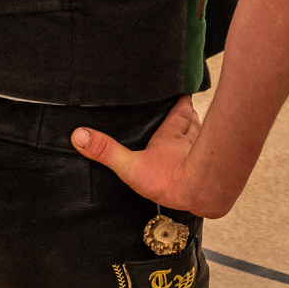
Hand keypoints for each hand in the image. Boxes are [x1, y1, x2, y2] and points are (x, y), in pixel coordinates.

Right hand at [73, 95, 237, 217]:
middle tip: (187, 107)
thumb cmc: (168, 180)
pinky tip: (200, 159)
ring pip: (202, 136)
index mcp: (170, 134)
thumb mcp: (130, 166)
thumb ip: (106, 151)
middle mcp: (188, 140)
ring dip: (199, 131)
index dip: (181, 101)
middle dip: (190, 113)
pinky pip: (207, 157)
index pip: (179, 110)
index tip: (182, 91)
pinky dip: (205, 154)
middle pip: (192, 121)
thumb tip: (79, 135)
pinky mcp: (209, 172)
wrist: (201, 196)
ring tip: (194, 126)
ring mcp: (200, 156)